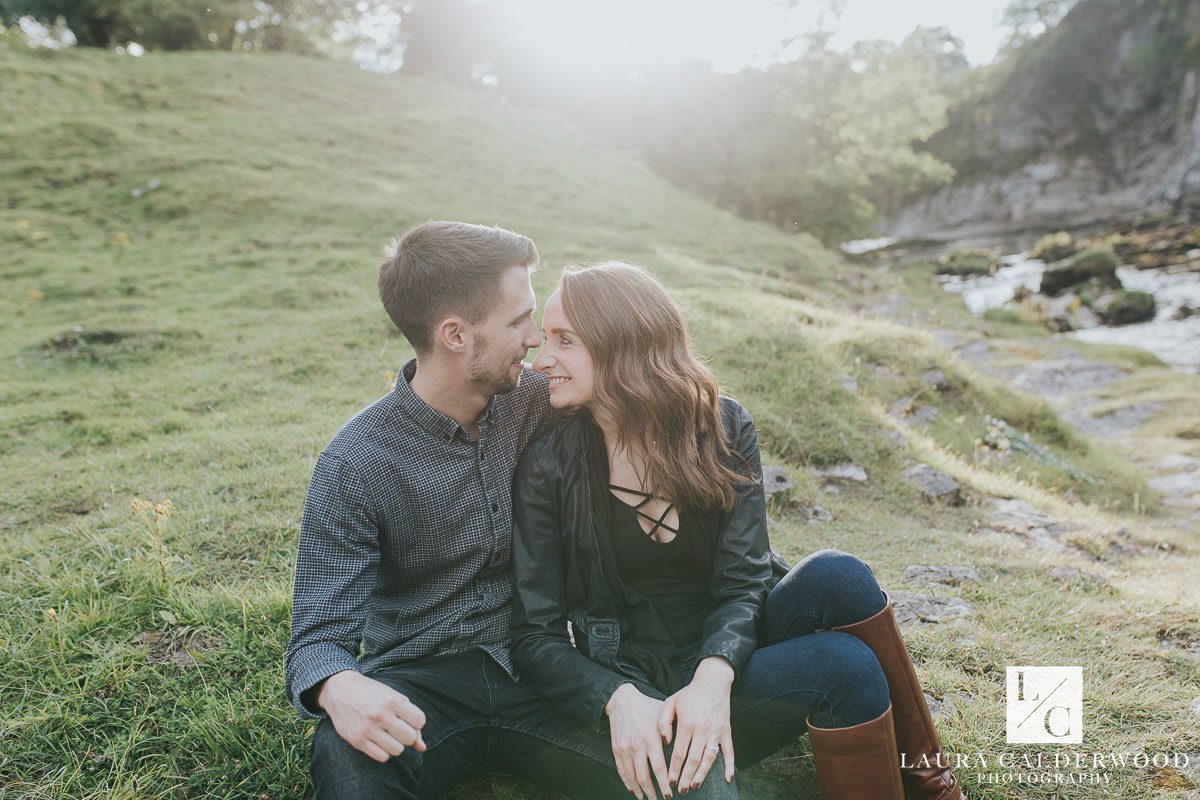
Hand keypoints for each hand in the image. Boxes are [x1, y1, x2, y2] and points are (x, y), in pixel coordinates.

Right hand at [317, 669, 427, 762]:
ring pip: (397, 750)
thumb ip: (410, 719)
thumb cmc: (372, 693)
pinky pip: (382, 757)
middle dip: (408, 735)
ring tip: (389, 736)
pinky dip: (384, 752)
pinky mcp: (357, 740)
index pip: (419, 721)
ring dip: (396, 745)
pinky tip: (379, 741)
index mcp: (392, 700)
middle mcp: (380, 714)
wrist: (340, 690)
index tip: (408, 719)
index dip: (416, 722)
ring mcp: (368, 728)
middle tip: (399, 729)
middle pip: (410, 738)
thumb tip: (422, 748)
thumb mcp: (393, 698)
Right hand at [604, 682, 673, 798]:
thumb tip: (683, 748)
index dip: (664, 783)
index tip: (670, 793)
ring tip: (646, 798)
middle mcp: (637, 746)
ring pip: (632, 777)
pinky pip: (622, 771)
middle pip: (645, 777)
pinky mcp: (616, 750)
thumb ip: (672, 730)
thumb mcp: (663, 715)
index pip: (659, 768)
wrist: (622, 701)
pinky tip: (633, 789)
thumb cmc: (646, 706)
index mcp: (651, 738)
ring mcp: (625, 749)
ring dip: (640, 791)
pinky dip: (627, 783)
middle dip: (653, 792)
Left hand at [660, 657, 734, 790]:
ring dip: (702, 774)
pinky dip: (730, 766)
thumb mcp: (671, 702)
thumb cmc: (689, 694)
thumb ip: (663, 721)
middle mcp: (702, 729)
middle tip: (681, 790)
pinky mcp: (726, 731)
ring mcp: (716, 731)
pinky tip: (728, 779)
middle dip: (686, 777)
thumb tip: (665, 741)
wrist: (713, 682)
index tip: (670, 781)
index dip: (675, 769)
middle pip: (693, 759)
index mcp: (687, 723)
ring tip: (695, 786)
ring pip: (709, 759)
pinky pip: (730, 751)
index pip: (679, 752)